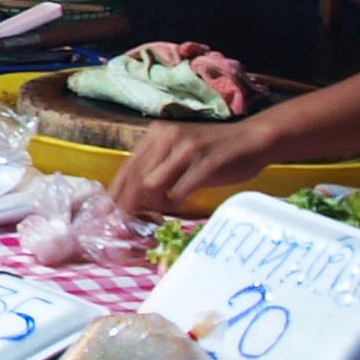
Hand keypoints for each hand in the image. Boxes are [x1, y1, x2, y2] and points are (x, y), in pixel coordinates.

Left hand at [109, 118, 261, 217]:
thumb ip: (159, 168)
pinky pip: (180, 190)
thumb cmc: (217, 151)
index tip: (105, 213)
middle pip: (134, 177)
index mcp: (158, 134)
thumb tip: (137, 197)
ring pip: (152, 184)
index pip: (128, 167)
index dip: (115, 192)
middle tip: (120, 225)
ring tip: (164, 210)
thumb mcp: (181, 152)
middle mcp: (167, 137)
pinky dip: (176, 201)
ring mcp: (187, 149)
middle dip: (125, 205)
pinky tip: (182, 202)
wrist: (254, 138)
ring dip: (155, 203)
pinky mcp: (206, 162)